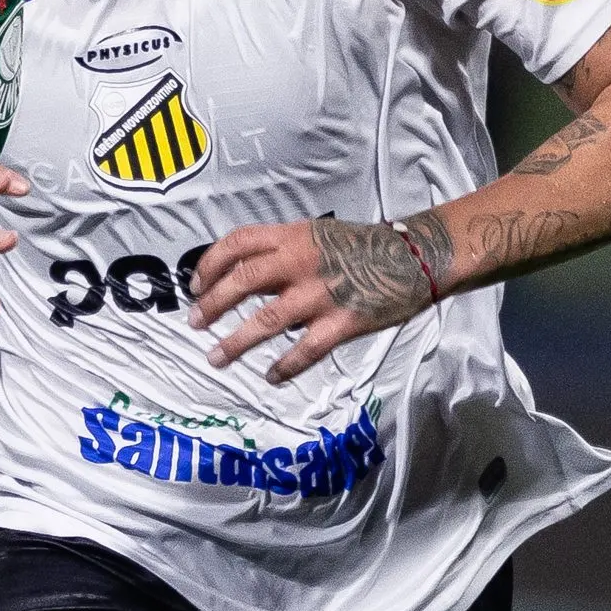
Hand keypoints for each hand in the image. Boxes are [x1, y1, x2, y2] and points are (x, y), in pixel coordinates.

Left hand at [187, 211, 451, 382]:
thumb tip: (243, 275)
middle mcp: (301, 262)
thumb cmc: (363, 246)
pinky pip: (306, 349)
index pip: (238, 243)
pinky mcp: (342, 321)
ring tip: (216, 357)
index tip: (195, 285)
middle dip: (212, 304)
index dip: (209, 264)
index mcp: (293, 236)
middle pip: (242, 281)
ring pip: (266, 320)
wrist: (415, 257)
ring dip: (236, 341)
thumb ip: (282, 250)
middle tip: (194, 323)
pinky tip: (271, 376)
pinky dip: (285, 366)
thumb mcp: (318, 234)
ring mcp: (321, 294)